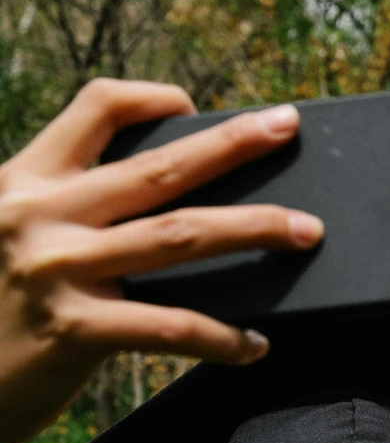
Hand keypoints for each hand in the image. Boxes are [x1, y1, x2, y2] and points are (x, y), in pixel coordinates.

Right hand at [0, 78, 319, 442]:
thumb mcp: (10, 239)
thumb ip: (69, 215)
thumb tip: (172, 209)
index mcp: (24, 181)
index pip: (95, 109)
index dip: (150, 97)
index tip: (193, 107)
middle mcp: (38, 214)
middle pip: (158, 167)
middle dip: (233, 144)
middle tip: (288, 126)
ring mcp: (56, 270)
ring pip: (179, 237)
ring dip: (255, 229)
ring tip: (306, 231)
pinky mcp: (72, 331)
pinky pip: (170, 327)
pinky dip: (221, 338)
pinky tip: (254, 345)